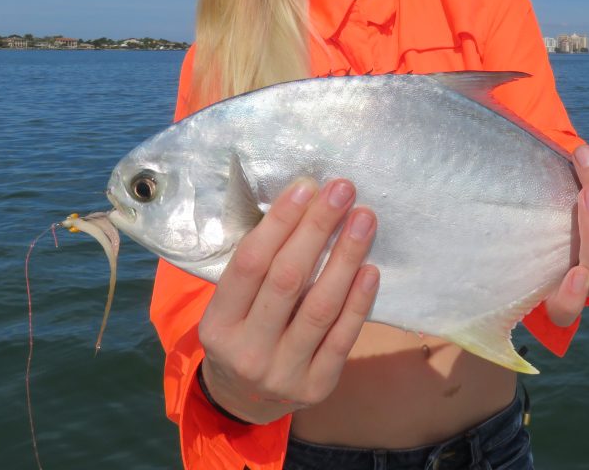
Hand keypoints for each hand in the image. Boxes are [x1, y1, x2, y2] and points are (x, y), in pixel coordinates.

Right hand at [197, 178, 378, 424]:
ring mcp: (283, 372)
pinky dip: (359, 301)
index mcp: (218, 324)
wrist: (245, 402)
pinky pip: (343, 338)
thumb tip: (301, 202)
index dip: (280, 222)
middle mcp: (247, 350)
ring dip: (346, 256)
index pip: (250, 263)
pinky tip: (371, 268)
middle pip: (287, 279)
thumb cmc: (243, 332)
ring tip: (364, 218)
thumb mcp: (231, 306)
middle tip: (342, 190)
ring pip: (320, 306)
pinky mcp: (317, 386)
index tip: (306, 186)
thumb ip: (257, 266)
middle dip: (317, 228)